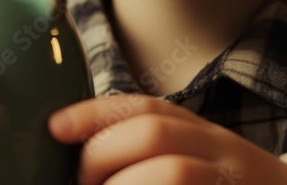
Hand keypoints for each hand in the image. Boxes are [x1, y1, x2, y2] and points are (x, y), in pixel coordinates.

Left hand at [49, 95, 286, 184]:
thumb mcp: (195, 157)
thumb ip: (148, 147)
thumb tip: (77, 148)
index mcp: (204, 135)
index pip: (148, 109)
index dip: (96, 114)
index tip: (56, 126)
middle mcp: (221, 154)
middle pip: (155, 135)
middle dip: (103, 156)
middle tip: (83, 181)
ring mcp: (230, 182)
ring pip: (174, 171)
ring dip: (125, 183)